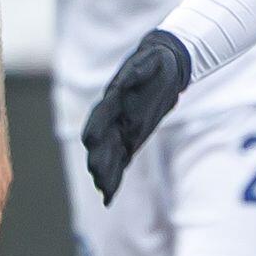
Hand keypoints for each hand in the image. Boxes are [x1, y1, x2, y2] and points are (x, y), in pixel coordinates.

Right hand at [82, 30, 191, 202]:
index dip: (96, 127)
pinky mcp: (131, 138)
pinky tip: (109, 194)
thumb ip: (139, 71)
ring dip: (105, 172)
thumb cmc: (156, 62)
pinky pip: (120, 160)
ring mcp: (120, 128)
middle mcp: (113, 115)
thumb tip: (125, 81)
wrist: (165, 66)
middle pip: (102, 139)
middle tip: (97, 176)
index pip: (102, 114)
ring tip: (103, 191)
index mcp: (115, 96)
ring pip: (109, 153)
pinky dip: (115, 176)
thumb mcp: (151, 61)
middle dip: (99, 157)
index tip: (90, 141)